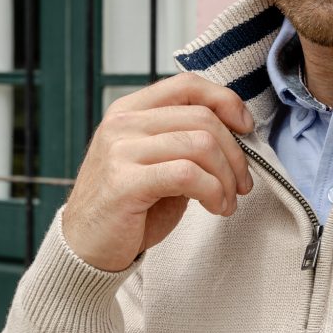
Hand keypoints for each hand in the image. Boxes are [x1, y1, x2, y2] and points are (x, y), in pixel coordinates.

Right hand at [62, 74, 254, 271]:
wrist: (86, 248)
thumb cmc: (128, 207)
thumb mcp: (159, 163)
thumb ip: (186, 141)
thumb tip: (238, 133)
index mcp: (130, 111)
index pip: (187, 84)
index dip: (226, 101)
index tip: (246, 128)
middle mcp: (122, 123)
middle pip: (202, 117)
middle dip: (235, 153)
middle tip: (242, 183)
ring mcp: (120, 150)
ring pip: (200, 144)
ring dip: (226, 177)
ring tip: (227, 201)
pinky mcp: (124, 182)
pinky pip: (187, 174)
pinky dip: (213, 192)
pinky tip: (215, 207)